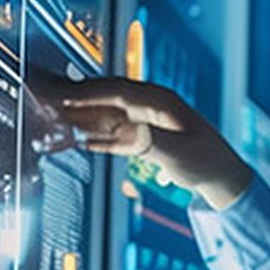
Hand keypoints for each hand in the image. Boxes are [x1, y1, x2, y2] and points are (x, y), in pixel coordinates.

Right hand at [38, 72, 253, 208]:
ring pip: (107, 114)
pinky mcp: (144, 138)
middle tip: (47, 99)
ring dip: (82, 117)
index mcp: (159, 101)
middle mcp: (150, 106)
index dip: (87, 92)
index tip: (61, 95)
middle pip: (106, 97)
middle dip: (77, 98)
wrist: (222, 178)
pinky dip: (96, 136)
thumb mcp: (178, 154)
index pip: (115, 91)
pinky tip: (79, 140)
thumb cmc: (207, 163)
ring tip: (55, 117)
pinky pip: (114, 133)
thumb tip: (126, 131)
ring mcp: (146, 121)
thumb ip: (149, 141)